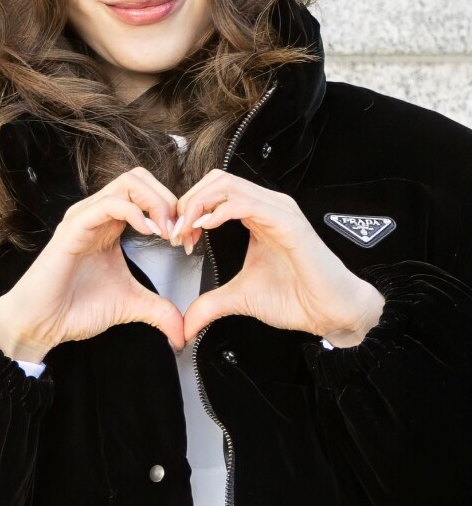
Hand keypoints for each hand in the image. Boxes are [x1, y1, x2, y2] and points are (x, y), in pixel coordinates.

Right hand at [0, 167, 185, 361]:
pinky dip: (135, 212)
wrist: (43, 324)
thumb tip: (183, 330)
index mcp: (111, 224)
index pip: (147, 193)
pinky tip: (149, 232)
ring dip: (156, 202)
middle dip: (168, 199)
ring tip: (167, 231)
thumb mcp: (130, 305)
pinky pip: (108, 204)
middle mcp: (98, 214)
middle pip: (140, 178)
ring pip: (128, 182)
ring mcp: (85, 217)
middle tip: (180, 230)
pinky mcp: (74, 228)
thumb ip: (159, 310)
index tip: (187, 239)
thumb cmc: (75, 307)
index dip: (173, 211)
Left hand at [171, 170, 385, 345]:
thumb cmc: (297, 297)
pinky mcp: (289, 223)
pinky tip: (205, 227)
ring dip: (198, 204)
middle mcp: (268, 206)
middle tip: (176, 231)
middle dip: (189, 202)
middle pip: (217, 180)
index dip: (189, 208)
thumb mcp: (240, 298)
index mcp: (257, 215)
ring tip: (186, 230)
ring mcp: (280, 211)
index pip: (215, 191)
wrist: (329, 312)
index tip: (176, 237)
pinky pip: (248, 204)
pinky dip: (220, 210)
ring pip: (228, 185)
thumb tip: (185, 324)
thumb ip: (210, 304)